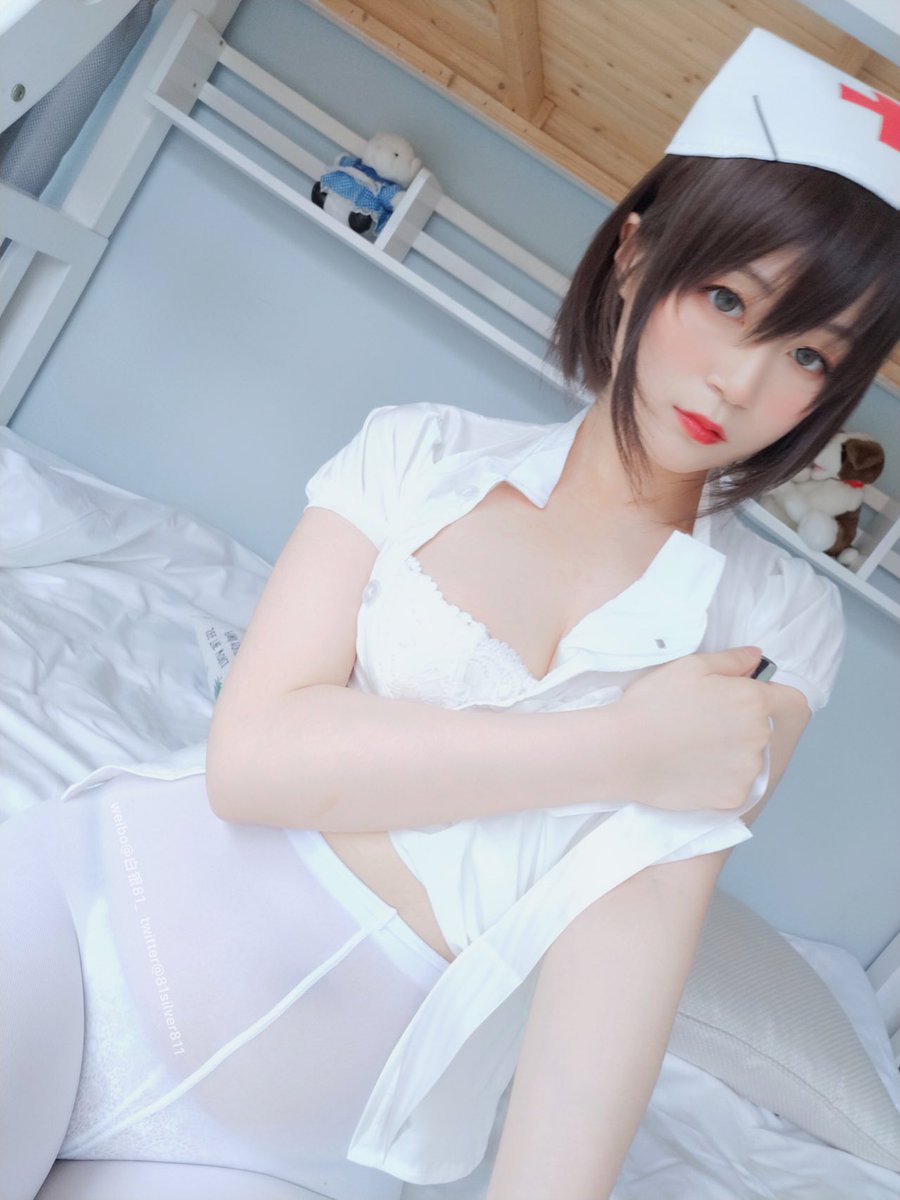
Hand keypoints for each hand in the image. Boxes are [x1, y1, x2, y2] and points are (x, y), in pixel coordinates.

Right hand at [614, 646, 806, 812]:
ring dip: (732, 753)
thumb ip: (732, 660)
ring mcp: (748, 771)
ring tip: (693, 746)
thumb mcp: (690, 666)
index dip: (774, 697)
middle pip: (766, 729)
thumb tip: (756, 658)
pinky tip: (691, 768)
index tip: (747, 699)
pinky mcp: (733, 797)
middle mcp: (759, 737)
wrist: (622, 751)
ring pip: (751, 759)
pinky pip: (736, 785)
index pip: (793, 701)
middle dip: (743, 723)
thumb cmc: (653, 703)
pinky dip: (720, 778)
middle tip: (703, 721)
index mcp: (753, 701)